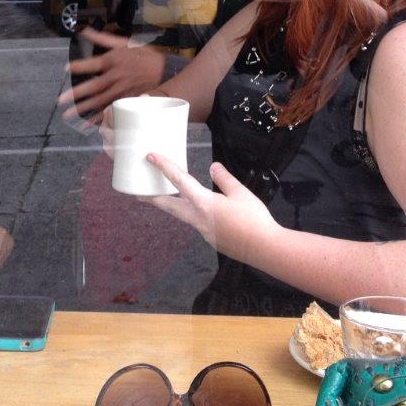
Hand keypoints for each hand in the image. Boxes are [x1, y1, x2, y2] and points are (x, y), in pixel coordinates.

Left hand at [58, 28, 166, 120]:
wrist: (165, 71)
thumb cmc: (143, 55)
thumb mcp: (125, 43)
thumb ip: (103, 38)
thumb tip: (84, 30)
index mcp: (114, 61)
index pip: (93, 64)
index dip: (79, 66)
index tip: (65, 69)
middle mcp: (116, 77)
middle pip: (94, 87)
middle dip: (76, 94)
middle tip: (60, 100)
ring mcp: (122, 91)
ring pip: (100, 101)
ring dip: (84, 109)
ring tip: (68, 115)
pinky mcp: (128, 100)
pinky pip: (112, 110)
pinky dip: (100, 118)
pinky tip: (87, 124)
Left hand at [143, 154, 277, 262]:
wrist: (266, 249)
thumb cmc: (254, 219)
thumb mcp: (241, 193)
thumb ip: (224, 179)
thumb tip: (213, 167)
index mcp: (203, 203)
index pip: (179, 181)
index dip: (164, 166)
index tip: (150, 157)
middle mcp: (198, 218)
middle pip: (170, 207)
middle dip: (154, 199)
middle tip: (139, 194)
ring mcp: (204, 232)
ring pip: (184, 216)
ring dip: (174, 207)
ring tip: (169, 200)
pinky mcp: (213, 240)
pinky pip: (198, 224)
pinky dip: (194, 215)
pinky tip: (205, 213)